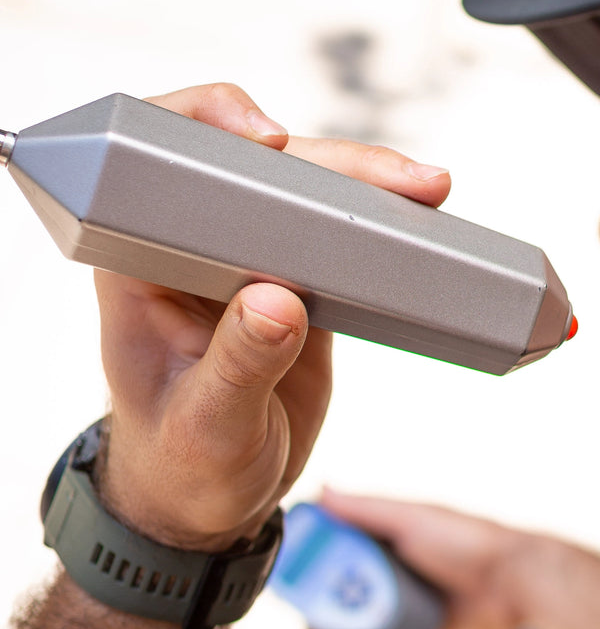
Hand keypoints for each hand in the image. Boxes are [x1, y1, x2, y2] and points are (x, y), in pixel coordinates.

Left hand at [95, 83, 452, 550]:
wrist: (211, 501)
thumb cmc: (183, 466)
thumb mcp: (208, 428)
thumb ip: (239, 368)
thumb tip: (279, 302)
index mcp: (139, 264)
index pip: (156, 163)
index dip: (210, 127)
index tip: (271, 143)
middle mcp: (190, 248)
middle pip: (258, 170)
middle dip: (332, 160)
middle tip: (404, 180)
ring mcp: (248, 262)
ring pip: (306, 195)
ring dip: (369, 185)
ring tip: (431, 189)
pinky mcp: (297, 282)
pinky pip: (338, 236)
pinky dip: (383, 226)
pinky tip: (425, 221)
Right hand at [319, 489, 558, 628]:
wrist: (518, 579)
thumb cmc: (467, 540)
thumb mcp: (413, 519)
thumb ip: (367, 510)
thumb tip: (321, 490)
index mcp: (388, 536)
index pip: (338, 556)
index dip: (314, 579)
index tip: (295, 602)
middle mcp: (397, 566)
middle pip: (349, 597)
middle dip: (327, 623)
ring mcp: (414, 598)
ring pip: (371, 627)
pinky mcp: (433, 626)